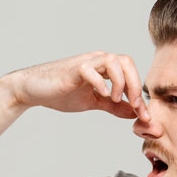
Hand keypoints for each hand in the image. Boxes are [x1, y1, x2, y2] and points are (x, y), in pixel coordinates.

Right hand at [12, 50, 150, 120]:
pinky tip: (101, 95)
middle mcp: (97, 61)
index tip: (144, 116)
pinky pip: (90, 69)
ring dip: (119, 81)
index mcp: (104, 68)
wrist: (33, 90)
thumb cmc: (61, 93)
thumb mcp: (93, 102)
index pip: (130, 73)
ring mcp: (85, 63)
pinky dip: (99, 82)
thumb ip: (113, 106)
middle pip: (127, 62)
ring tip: (114, 99)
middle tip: (135, 106)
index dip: (140, 94)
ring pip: (112, 60)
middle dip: (136, 85)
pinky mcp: (72, 69)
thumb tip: (133, 113)